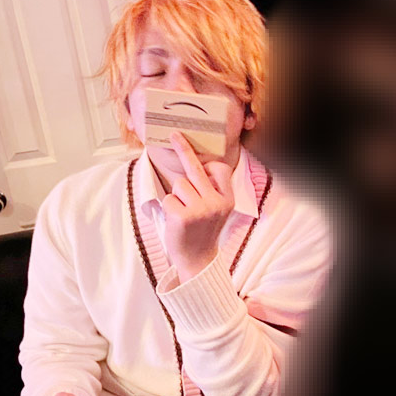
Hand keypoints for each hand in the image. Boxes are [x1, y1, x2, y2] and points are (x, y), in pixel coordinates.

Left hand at [163, 132, 234, 282]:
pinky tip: (175, 220)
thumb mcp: (217, 210)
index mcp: (228, 199)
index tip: (194, 145)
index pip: (219, 169)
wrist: (197, 260)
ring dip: (176, 196)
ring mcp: (200, 210)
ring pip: (179, 184)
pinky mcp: (182, 217)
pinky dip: (168, 208)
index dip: (206, 163)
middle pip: (195, 169)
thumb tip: (197, 165)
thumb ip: (212, 190)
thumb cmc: (203, 231)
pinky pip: (168, 198)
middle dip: (184, 149)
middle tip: (175, 135)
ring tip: (182, 213)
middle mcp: (217, 203)